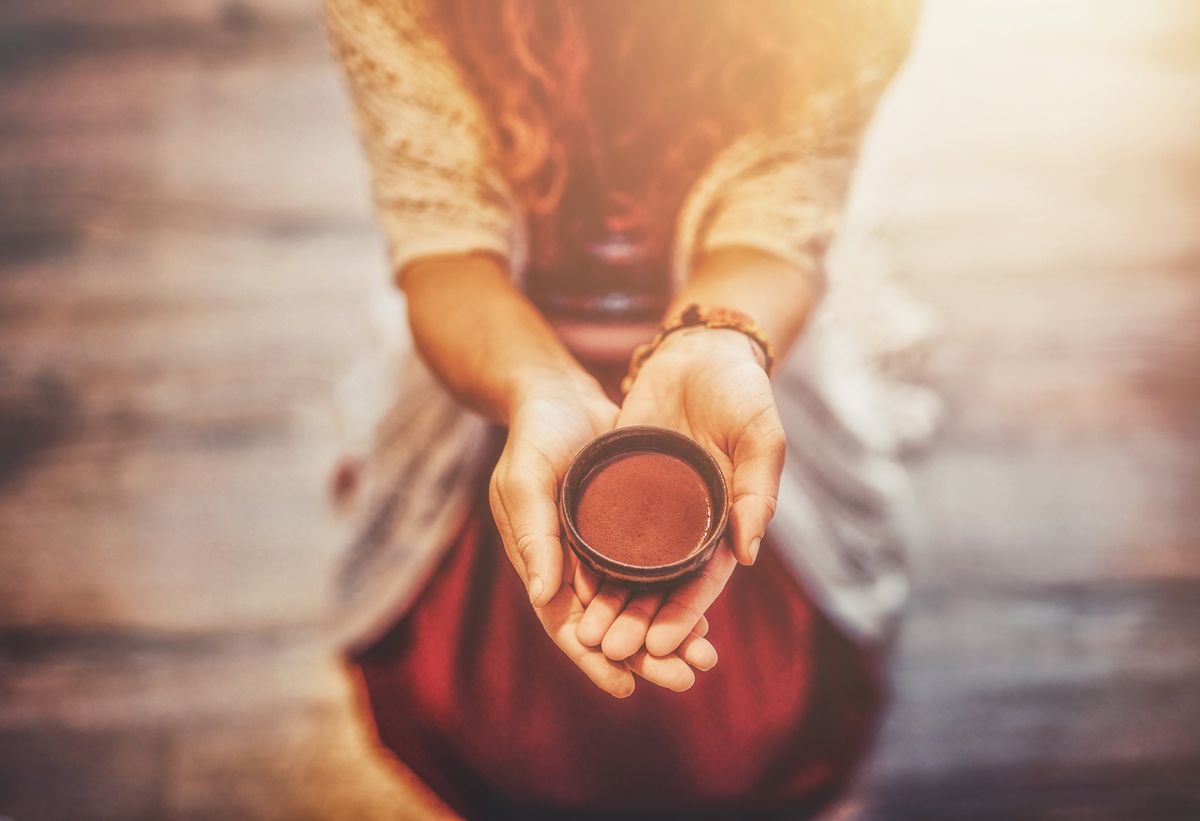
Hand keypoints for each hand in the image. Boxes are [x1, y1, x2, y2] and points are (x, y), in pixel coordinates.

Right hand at [489, 372, 719, 697]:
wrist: (563, 395)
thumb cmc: (534, 436)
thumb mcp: (526, 481)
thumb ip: (534, 536)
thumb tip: (543, 598)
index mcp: (544, 565)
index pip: (567, 626)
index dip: (594, 659)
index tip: (627, 688)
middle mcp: (576, 568)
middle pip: (611, 626)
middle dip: (647, 657)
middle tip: (688, 677)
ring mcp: (607, 552)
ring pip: (640, 606)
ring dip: (670, 632)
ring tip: (707, 655)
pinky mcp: (635, 531)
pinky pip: (658, 573)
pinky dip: (679, 595)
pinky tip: (707, 613)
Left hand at [576, 328, 785, 662]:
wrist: (698, 349)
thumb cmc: (741, 390)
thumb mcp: (760, 434)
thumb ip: (758, 490)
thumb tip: (748, 554)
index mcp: (727, 521)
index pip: (705, 582)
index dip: (684, 615)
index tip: (661, 644)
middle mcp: (687, 524)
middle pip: (661, 586)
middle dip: (639, 621)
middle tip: (611, 651)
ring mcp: (652, 508)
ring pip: (628, 568)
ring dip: (610, 602)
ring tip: (586, 634)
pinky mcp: (620, 486)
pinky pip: (602, 531)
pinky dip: (588, 561)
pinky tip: (567, 585)